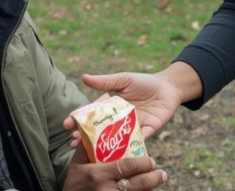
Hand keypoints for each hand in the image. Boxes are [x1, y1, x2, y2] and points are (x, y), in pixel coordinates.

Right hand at [63, 68, 187, 140]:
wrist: (168, 87)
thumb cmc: (144, 82)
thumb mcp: (123, 79)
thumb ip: (105, 81)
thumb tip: (84, 77)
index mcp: (111, 108)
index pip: (91, 115)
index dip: (78, 120)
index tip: (67, 124)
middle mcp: (118, 121)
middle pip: (99, 131)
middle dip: (84, 137)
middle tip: (72, 141)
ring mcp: (131, 128)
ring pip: (114, 140)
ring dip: (102, 146)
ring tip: (89, 152)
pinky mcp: (146, 132)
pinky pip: (136, 143)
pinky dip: (128, 150)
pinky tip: (117, 157)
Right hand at [63, 148, 167, 190]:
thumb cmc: (74, 184)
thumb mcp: (77, 164)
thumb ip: (87, 146)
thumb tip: (97, 126)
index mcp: (98, 174)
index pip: (127, 166)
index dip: (143, 162)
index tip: (151, 160)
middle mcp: (107, 189)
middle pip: (139, 183)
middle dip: (154, 177)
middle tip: (160, 172)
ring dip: (152, 188)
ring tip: (158, 180)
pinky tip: (147, 190)